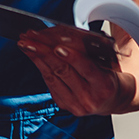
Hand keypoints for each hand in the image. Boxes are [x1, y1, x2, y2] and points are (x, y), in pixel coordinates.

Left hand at [18, 26, 136, 115]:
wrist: (113, 100)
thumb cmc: (110, 74)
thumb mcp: (108, 61)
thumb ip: (89, 50)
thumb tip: (64, 33)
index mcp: (105, 85)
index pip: (87, 68)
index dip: (72, 57)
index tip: (58, 45)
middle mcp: (89, 98)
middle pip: (64, 71)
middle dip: (45, 51)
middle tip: (31, 37)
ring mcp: (75, 104)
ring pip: (52, 76)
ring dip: (36, 57)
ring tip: (25, 42)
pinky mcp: (64, 104)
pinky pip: (49, 82)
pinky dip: (39, 65)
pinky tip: (31, 54)